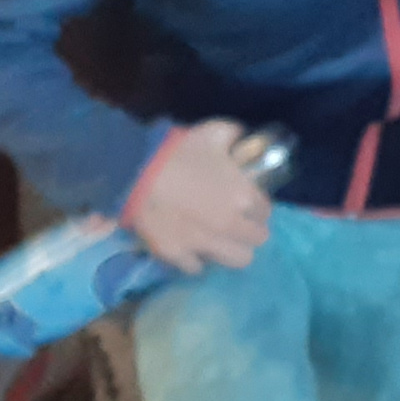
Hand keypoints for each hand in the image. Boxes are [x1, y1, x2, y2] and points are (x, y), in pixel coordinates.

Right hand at [124, 119, 272, 272]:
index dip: (256, 207)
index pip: (265, 212)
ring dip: (230, 250)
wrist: (134, 172)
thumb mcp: (214, 133)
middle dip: (248, 230)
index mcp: (245, 197)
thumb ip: (235, 136)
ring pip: (237, 260)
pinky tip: (191, 247)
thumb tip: (241, 139)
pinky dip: (195, 259)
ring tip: (219, 240)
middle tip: (235, 223)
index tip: (246, 205)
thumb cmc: (178, 151)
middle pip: (258, 239)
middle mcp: (230, 226)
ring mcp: (203, 244)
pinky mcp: (176, 255)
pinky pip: (196, 268)